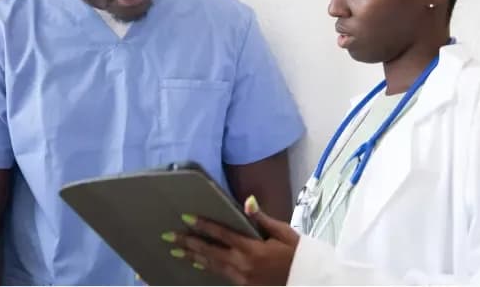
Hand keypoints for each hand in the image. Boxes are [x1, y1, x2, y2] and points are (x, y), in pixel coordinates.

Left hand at [168, 196, 299, 284]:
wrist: (308, 280)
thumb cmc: (297, 254)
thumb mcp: (283, 232)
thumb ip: (261, 218)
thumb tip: (247, 201)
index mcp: (252, 249)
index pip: (222, 234)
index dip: (204, 226)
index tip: (187, 218)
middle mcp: (243, 265)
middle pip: (210, 252)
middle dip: (189, 243)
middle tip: (170, 237)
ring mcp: (242, 278)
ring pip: (212, 266)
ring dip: (193, 257)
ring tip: (176, 250)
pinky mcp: (244, 286)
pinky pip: (220, 275)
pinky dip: (207, 268)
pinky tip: (197, 263)